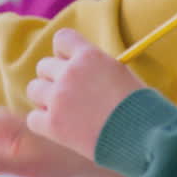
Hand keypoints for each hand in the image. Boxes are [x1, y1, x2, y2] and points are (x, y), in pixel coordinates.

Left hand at [25, 30, 145, 161]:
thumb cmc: (140, 107)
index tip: (70, 64)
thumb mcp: (120, 73)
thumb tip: (84, 67)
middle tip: (70, 95)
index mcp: (89, 55)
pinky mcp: (53, 125)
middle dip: (54, 78)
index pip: (62, 39)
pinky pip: (33, 118)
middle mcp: (70, 73)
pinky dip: (44, 124)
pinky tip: (60, 129)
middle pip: (43, 66)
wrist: (143, 137)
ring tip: (63, 112)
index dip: (64, 53)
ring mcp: (59, 98)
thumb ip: (97, 66)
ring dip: (45, 99)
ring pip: (34, 89)